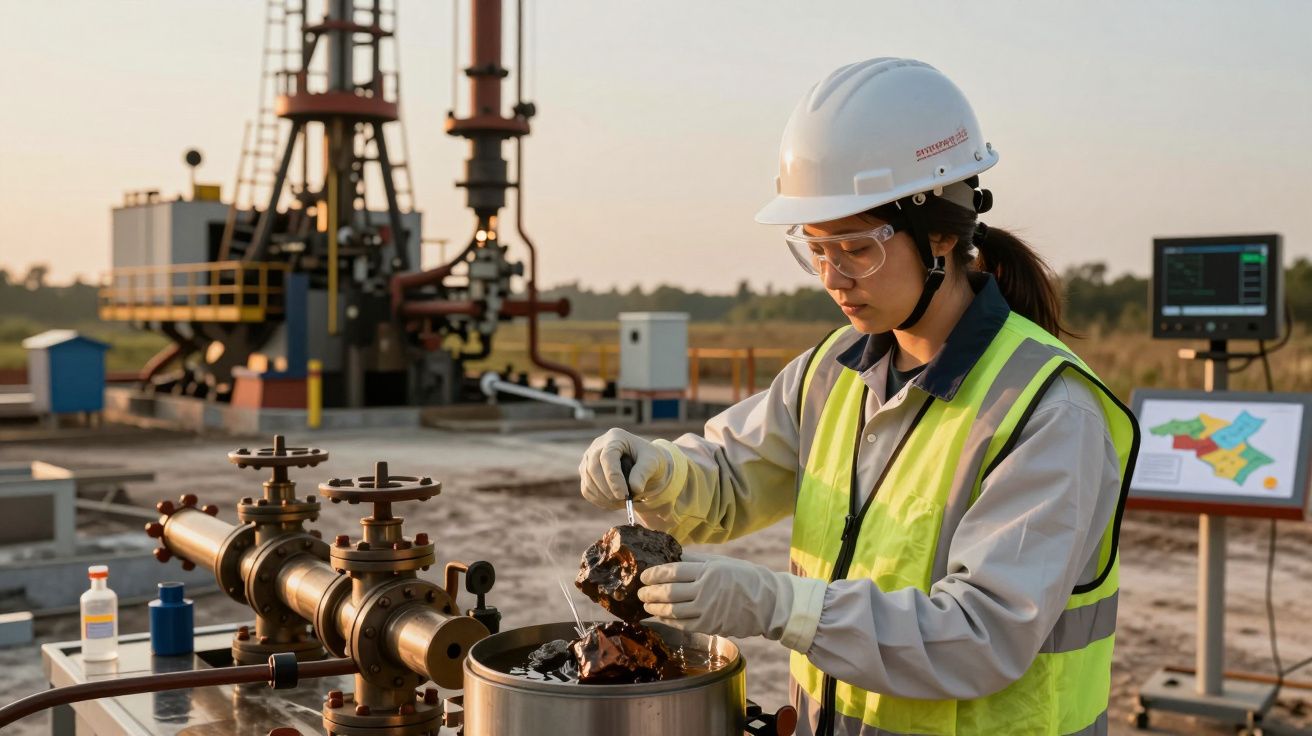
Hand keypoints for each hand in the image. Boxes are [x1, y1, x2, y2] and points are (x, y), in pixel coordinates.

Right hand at [579, 428, 672, 510]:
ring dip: (604, 497)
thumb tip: (634, 488)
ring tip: (623, 502)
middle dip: (608, 489)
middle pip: (593, 468)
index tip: (624, 495)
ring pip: (588, 481)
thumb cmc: (648, 460)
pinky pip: (586, 490)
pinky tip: (614, 502)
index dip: (613, 477)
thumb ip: (644, 472)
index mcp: (615, 437)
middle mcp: (598, 445)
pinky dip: (599, 500)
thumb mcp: (652, 462)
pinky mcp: (585, 472)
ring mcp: (589, 458)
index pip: (607, 456)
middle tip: (624, 500)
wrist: (643, 465)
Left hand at [638, 552, 826, 649]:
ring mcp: (708, 610)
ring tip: (646, 605)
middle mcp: (706, 590)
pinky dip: (667, 622)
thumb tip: (671, 558)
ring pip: (673, 611)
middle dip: (650, 593)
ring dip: (655, 609)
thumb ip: (695, 561)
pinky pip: (683, 625)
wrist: (768, 602)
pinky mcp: (710, 625)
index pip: (673, 571)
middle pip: (669, 593)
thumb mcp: (720, 562)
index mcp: (708, 571)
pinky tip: (659, 618)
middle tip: (639, 592)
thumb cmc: (744, 577)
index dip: (655, 574)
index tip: (643, 576)